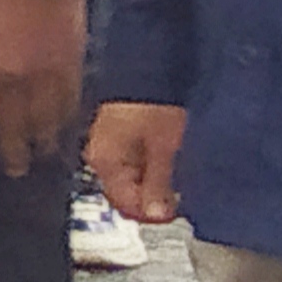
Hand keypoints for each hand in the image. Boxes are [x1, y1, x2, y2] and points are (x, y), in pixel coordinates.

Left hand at [0, 0, 88, 176]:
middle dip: (12, 153)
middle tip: (13, 170)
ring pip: (45, 121)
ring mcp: (43, 74)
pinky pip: (70, 102)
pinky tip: (65, 130)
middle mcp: (9, 79)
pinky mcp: (72, 64)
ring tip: (41, 157)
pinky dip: (67, 119)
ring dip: (43, 143)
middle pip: (12, 128)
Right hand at [86, 101, 187, 224]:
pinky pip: (134, 160)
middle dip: (153, 196)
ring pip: (132, 176)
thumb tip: (157, 216)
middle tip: (181, 193)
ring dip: (154, 179)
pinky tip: (168, 156)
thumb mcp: (163, 146)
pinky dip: (152, 163)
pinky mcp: (119, 133)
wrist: (149, 65)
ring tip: (177, 170)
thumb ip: (159, 183)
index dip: (152, 213)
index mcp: (105, 162)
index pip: (125, 204)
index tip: (176, 213)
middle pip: (126, 192)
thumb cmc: (152, 102)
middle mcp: (100, 155)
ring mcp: (108, 144)